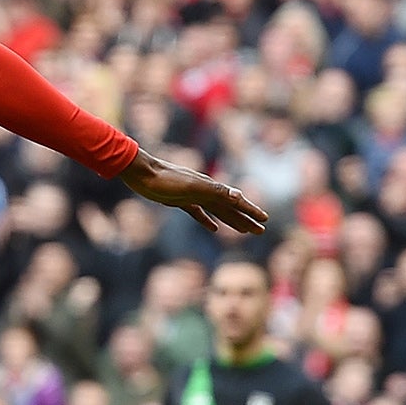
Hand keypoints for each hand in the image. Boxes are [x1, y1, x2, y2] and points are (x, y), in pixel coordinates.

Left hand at [119, 151, 268, 234]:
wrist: (141, 173)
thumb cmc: (165, 179)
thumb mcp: (191, 186)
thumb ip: (215, 191)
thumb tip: (238, 196)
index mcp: (210, 188)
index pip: (236, 201)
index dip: (250, 211)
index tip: (264, 220)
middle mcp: (205, 191)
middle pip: (230, 208)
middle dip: (246, 219)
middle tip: (260, 231)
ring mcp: (193, 196)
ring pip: (217, 211)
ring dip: (231, 220)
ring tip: (244, 231)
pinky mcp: (179, 201)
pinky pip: (199, 213)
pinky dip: (208, 220)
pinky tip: (214, 228)